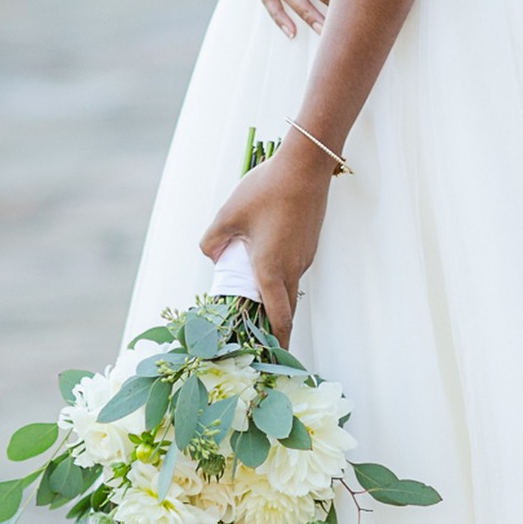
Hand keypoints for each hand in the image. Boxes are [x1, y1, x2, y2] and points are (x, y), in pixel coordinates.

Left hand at [199, 138, 331, 345]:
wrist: (305, 165)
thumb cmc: (265, 190)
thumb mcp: (227, 215)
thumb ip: (213, 241)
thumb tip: (214, 256)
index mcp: (270, 268)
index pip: (278, 316)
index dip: (276, 340)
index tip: (272, 358)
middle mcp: (292, 267)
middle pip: (285, 308)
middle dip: (274, 329)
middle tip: (257, 340)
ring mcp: (304, 255)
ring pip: (289, 286)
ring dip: (274, 299)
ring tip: (253, 303)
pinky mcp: (309, 243)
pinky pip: (293, 269)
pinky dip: (280, 278)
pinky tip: (263, 264)